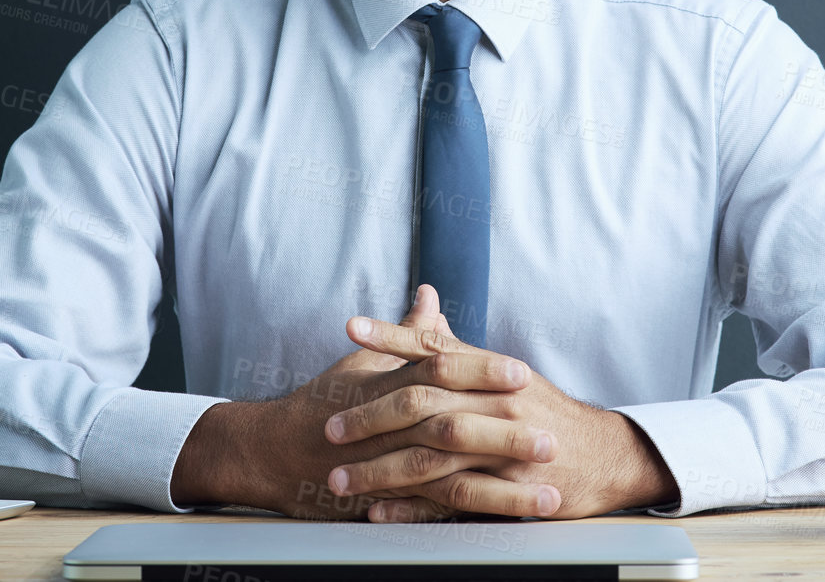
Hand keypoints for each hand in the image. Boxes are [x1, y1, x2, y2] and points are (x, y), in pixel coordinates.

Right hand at [172, 285, 529, 518]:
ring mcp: (390, 467)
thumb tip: (430, 297)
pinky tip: (511, 526)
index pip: (442, 370)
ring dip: (504, 489)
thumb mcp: (364, 364)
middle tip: (551, 437)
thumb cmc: (324, 404)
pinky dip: (473, 519)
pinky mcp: (388, 501)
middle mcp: (392, 426)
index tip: (522, 373)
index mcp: (390, 385)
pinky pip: (436, 513)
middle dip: (504, 435)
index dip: (483, 371)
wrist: (273, 454)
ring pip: (451, 476)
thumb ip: (407, 336)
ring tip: (550, 494)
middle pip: (453, 426)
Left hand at [324, 286, 678, 520]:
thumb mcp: (506, 372)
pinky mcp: (508, 491)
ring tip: (338, 480)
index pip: (436, 349)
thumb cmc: (546, 412)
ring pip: (430, 457)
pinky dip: (411, 508)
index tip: (350, 329)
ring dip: (380, 470)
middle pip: (423, 404)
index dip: (392, 337)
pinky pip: (451, 501)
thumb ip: (458, 346)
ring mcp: (502, 449)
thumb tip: (424, 305)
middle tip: (329, 427)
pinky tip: (378, 510)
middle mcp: (496, 404)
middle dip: (371, 415)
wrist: (605, 456)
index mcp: (492, 372)